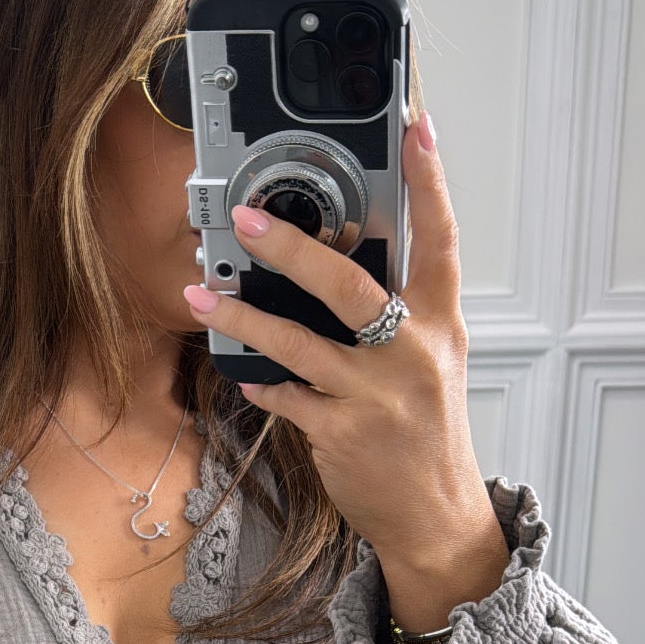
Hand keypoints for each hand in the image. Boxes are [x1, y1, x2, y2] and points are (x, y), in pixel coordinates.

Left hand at [182, 111, 508, 639]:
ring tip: (202, 295)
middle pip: (351, 287)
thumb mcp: (432, 362)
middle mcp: (412, 354)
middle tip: (250, 219)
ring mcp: (375, 396)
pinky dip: (259, 380)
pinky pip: (286, 396)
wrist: (435, 516)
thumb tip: (341, 266)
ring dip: (244, 316)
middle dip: (295, 249)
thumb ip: (401, 313)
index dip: (430, 181)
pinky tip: (240, 368)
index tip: (416, 127)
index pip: (442, 240)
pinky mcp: (342, 433)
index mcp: (441, 325)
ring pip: (300, 343)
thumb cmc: (426, 434)